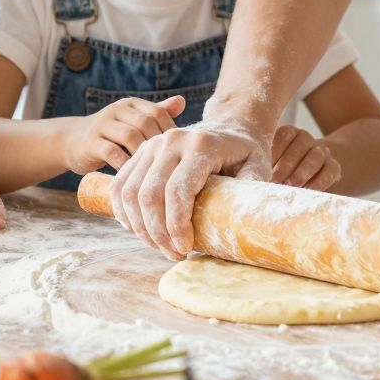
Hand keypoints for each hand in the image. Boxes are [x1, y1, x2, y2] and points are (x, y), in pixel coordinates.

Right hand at [62, 94, 186, 176]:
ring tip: (152, 171)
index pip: (158, 112)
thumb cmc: (112, 135)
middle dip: (158, 144)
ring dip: (143, 154)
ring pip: (129, 136)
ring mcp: (102, 124)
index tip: (179, 152)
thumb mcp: (133, 122)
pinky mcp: (90, 142)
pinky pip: (111, 152)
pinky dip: (124, 164)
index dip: (171, 131)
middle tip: (167, 164)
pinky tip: (133, 176)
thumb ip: (156, 113)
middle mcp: (117, 110)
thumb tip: (182, 101)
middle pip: (145, 123)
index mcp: (131, 104)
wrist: (72, 142)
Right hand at [110, 117, 272, 257]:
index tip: (186, 248)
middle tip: (174, 254)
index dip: (176, 226)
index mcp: (201, 144)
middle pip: (149, 195)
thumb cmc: (246, 153)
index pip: (177, 190)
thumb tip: (243, 221)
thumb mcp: (259, 166)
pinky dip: (125, 213)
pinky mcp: (141, 151)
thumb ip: (252, 189)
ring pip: (130, 193)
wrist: (230, 126)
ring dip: (141, 228)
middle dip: (158, 233)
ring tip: (161, 246)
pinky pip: (120, 186)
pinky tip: (140, 230)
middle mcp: (172, 140)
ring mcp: (153, 144)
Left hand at [268, 125, 340, 190]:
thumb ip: (262, 163)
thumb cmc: (276, 170)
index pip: (285, 134)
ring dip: (303, 172)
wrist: (303, 175)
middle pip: (301, 145)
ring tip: (291, 185)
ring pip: (316, 156)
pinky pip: (331, 170)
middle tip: (275, 180)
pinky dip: (320, 181)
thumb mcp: (268, 163)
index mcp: (288, 133)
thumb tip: (252, 173)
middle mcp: (305, 139)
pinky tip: (308, 190)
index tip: (264, 165)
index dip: (275, 150)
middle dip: (287, 164)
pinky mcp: (332, 166)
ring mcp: (321, 151)